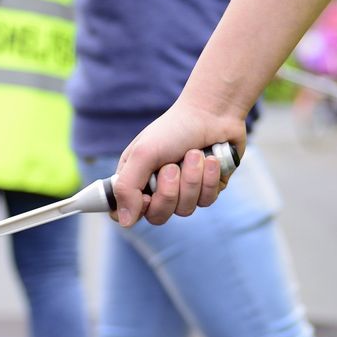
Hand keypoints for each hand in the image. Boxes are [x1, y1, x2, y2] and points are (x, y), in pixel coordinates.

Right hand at [113, 101, 245, 227]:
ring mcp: (184, 193)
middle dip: (169, 190)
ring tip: (194, 154)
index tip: (147, 195)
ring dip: (191, 179)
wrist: (212, 114)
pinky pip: (207, 201)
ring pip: (185, 209)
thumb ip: (127, 187)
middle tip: (172, 165)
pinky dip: (210, 179)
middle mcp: (158, 189)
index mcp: (136, 179)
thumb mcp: (143, 154)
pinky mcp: (207, 191)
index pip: (127, 213)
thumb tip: (124, 222)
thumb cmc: (174, 129)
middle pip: (158, 216)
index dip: (137, 209)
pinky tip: (211, 159)